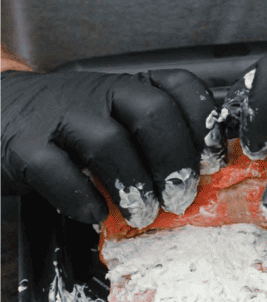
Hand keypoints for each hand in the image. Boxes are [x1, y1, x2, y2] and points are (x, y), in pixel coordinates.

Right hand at [1, 68, 218, 227]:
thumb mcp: (116, 120)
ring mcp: (57, 116)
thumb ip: (155, 140)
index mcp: (128, 86)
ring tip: (142, 215)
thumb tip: (207, 178)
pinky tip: (95, 212)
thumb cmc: (68, 128)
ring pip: (108, 142)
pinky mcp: (20, 145)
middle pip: (153, 113)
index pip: (179, 87)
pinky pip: (56, 169)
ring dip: (135, 186)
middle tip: (179, 198)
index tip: (212, 163)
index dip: (205, 125)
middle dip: (174, 161)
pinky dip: (82, 198)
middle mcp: (97, 93)